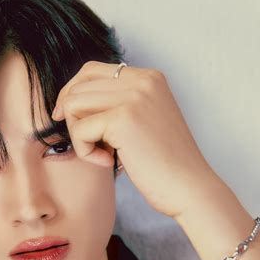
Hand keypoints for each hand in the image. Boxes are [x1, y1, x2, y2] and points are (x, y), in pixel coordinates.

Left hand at [52, 60, 216, 218]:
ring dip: (79, 135)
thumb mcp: (144, 123)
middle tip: (92, 146)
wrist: (189, 188)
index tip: (70, 121)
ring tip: (103, 155)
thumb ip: (119, 106)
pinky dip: (86, 151)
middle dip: (75, 120)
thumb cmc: (165, 166)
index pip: (91, 71)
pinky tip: (108, 163)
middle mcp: (142, 79)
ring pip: (73, 105)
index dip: (73, 95)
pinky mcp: (123, 119)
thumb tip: (70, 103)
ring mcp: (134, 96)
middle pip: (79, 87)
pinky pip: (80, 130)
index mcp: (149, 77)